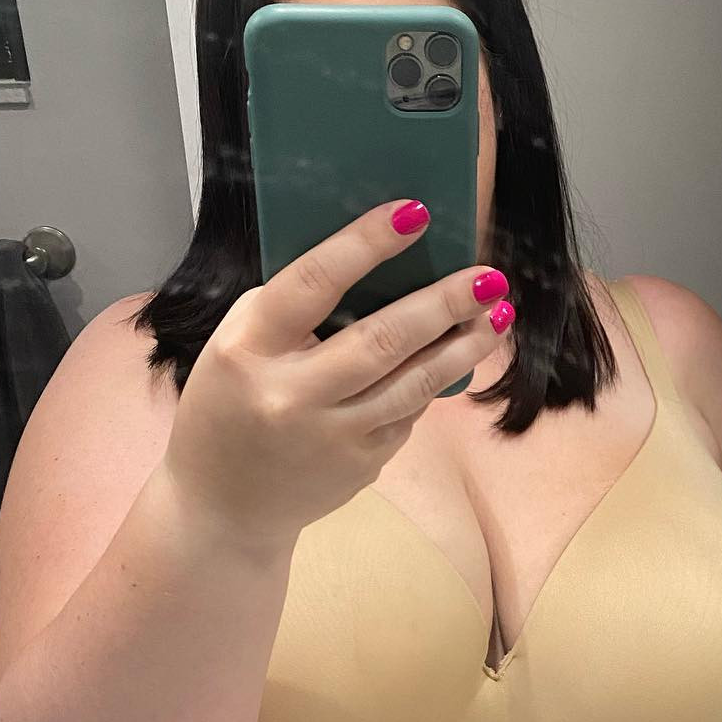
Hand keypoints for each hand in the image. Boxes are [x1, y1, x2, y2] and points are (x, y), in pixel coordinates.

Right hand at [162, 199, 513, 543]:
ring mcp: (332, 436)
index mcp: (248, 350)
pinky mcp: (363, 466)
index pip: (314, 284)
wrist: (223, 507)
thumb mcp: (235, 348)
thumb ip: (288, 312)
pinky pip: (409, 413)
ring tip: (498, 314)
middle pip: (382, 339)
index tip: (415, 213)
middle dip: (443, 303)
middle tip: (488, 275)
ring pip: (413, 382)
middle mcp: (292, 395)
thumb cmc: (228, 407)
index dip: (366, 244)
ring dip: (463, 345)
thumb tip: (371, 264)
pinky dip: (435, 380)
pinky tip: (460, 354)